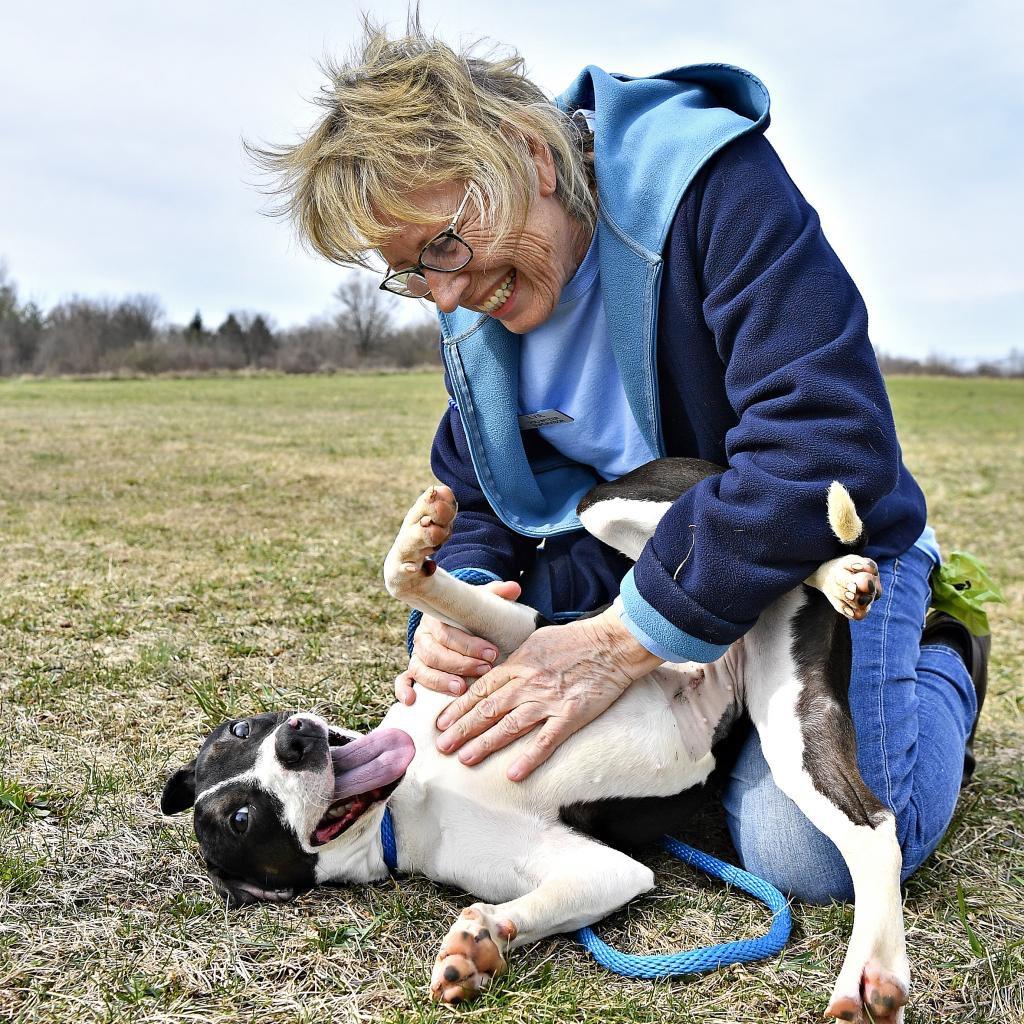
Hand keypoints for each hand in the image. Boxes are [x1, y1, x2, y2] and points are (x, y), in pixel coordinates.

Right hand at [394, 580, 521, 703]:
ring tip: (461, 689)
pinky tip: (412, 700)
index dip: (470, 645)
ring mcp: (417, 654)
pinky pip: (402, 679)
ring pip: (421, 668)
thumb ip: (496, 594)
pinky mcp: (413, 670)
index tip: (493, 653)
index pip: (448, 632)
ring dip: (440, 681)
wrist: (455, 625)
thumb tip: (514, 588)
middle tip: (484, 670)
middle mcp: (423, 636)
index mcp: (436, 618)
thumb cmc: (470, 617)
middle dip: (461, 664)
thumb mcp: (481, 603)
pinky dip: (404, 689)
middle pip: (435, 653)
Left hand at [434, 607, 662, 780]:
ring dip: (485, 744)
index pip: (480, 689)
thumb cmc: (575, 640)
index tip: (441, 723)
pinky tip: (513, 774)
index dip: (458, 708)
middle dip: (462, 729)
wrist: (611, 643)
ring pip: (509, 726)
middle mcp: (527, 684)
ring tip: (464, 759)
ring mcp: (548, 701)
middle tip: (441, 746)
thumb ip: (516, 661)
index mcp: (518, 665)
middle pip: (487, 709)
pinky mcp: (570, 715)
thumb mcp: (536, 641)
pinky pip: (546, 740)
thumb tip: (498, 672)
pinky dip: (529, 758)